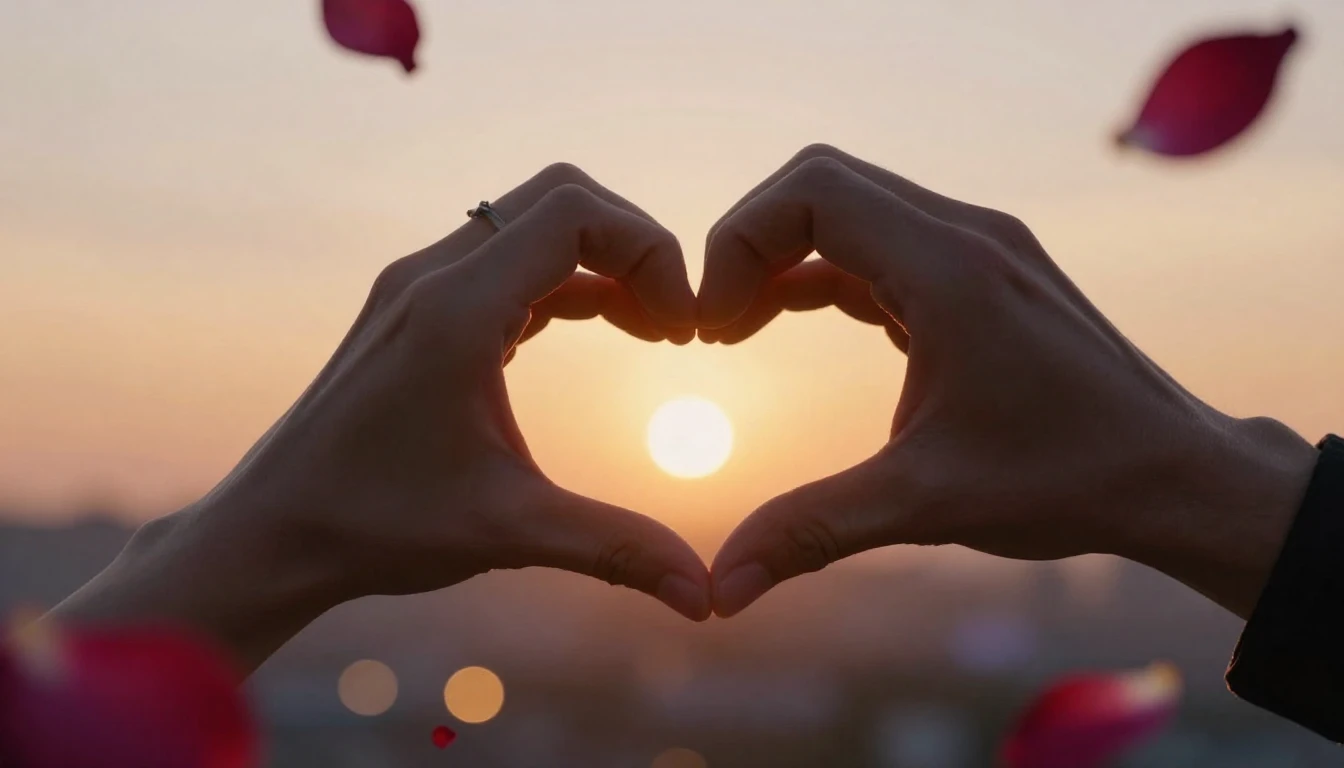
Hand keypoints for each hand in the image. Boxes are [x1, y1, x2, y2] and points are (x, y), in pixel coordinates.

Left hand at [53, 164, 711, 670]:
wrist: (274, 532)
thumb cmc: (375, 527)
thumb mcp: (508, 533)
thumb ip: (614, 550)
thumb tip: (706, 597)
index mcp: (455, 310)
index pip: (574, 212)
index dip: (650, 250)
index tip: (683, 329)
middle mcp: (432, 277)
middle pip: (559, 197)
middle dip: (634, 245)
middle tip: (674, 324)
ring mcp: (418, 286)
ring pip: (532, 222)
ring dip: (601, 262)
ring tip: (653, 330)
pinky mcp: (415, 308)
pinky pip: (507, 260)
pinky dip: (564, 280)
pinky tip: (599, 326)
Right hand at [698, 144, 1318, 619]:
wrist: (1175, 476)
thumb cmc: (1067, 481)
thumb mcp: (925, 504)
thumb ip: (811, 532)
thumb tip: (718, 589)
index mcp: (951, 268)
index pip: (813, 191)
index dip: (739, 242)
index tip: (713, 329)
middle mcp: (967, 235)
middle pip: (823, 182)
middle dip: (750, 242)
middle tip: (716, 327)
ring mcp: (979, 249)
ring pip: (852, 206)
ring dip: (785, 255)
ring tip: (736, 329)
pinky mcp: (983, 275)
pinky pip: (882, 245)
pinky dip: (826, 272)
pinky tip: (794, 318)